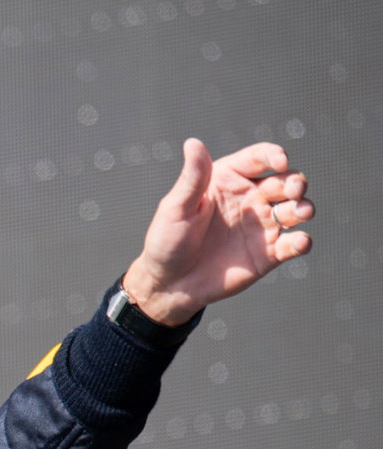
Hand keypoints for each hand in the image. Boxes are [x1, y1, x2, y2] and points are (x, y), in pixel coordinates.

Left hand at [121, 139, 313, 325]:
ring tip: (298, 213)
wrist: (169, 283)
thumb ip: (192, 178)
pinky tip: (298, 242)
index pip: (260, 158)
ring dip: (304, 208)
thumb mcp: (176, 208)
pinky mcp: (269, 253)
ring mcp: (262, 225)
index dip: (274, 155)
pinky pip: (294, 243)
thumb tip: (192, 142)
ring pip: (297, 209)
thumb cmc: (166, 241)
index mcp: (229, 180)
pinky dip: (302, 241)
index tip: (280, 161)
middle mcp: (251, 199)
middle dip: (296, 182)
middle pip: (286, 181)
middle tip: (292, 191)